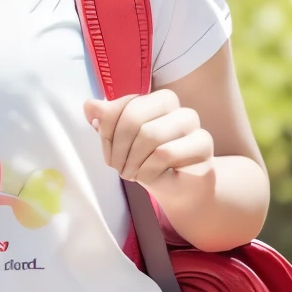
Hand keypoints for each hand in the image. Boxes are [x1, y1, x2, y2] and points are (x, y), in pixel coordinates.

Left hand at [84, 90, 213, 185]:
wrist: (180, 191)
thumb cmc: (150, 163)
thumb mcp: (123, 142)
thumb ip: (107, 121)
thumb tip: (89, 105)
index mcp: (159, 100)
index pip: (124, 105)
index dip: (108, 130)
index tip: (108, 152)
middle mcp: (179, 107)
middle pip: (134, 119)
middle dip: (118, 148)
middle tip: (117, 167)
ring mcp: (194, 125)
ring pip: (149, 136)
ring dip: (132, 162)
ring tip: (132, 174)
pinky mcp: (202, 145)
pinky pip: (164, 154)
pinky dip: (148, 171)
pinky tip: (150, 177)